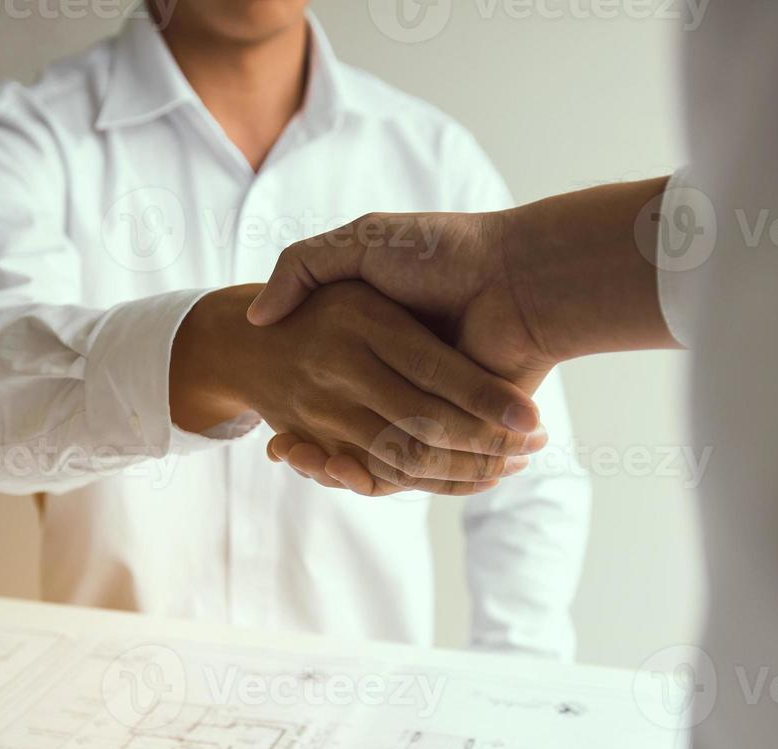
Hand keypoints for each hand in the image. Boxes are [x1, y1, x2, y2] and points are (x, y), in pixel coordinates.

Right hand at [170, 281, 548, 494]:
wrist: (520, 274)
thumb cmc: (443, 250)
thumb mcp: (363, 240)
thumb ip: (305, 264)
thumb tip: (257, 317)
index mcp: (386, 344)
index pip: (333, 391)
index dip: (303, 413)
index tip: (276, 430)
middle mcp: (410, 381)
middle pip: (352, 433)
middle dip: (315, 450)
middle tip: (284, 449)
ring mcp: (437, 408)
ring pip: (379, 458)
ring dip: (340, 467)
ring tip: (306, 459)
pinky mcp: (466, 432)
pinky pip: (417, 469)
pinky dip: (381, 479)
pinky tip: (343, 468)